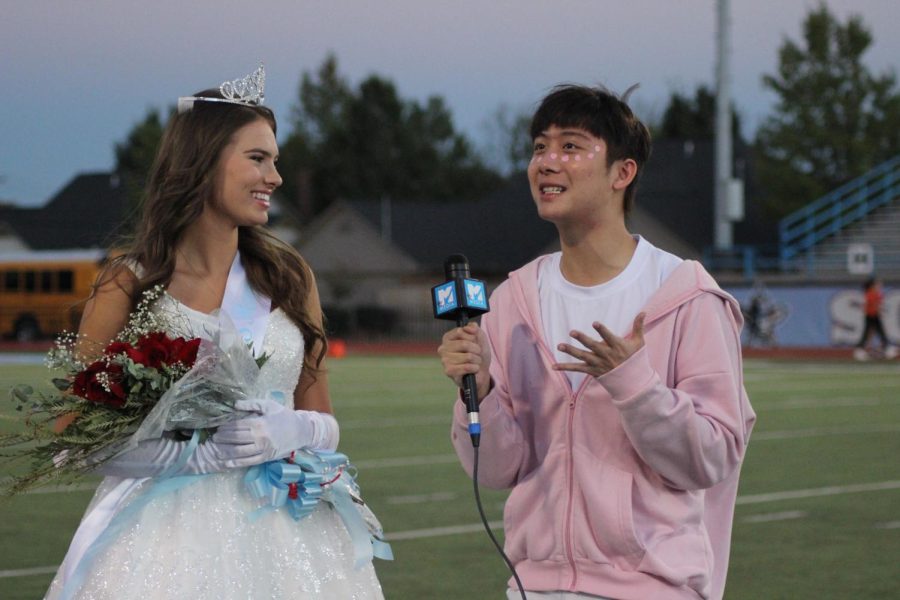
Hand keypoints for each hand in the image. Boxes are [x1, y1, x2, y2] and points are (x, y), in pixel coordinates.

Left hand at [211, 399, 337, 464]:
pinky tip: (227, 463)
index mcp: (260, 423)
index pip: (238, 426)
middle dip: (223, 438)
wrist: (301, 431)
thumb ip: (251, 404)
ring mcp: (263, 449)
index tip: (218, 427)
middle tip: (214, 438)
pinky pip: (248, 462)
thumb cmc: (284, 416)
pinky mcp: (266, 458)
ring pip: (240, 452)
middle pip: (236, 439)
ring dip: (226, 451)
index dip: (226, 427)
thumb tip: (234, 404)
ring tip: (217, 450)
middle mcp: (260, 437)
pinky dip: (236, 463)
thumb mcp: (269, 406)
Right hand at [438, 322, 491, 400]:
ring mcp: (444, 360)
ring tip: (475, 362)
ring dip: (477, 360)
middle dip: (477, 350)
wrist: (481, 371)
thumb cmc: (478, 354)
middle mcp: (443, 348)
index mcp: (448, 338)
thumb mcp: (480, 338)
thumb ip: (475, 328)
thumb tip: (470, 327)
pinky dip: (474, 368)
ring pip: (468, 356)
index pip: (460, 331)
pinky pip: (467, 367)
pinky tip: (473, 369)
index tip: (475, 342)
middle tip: (478, 354)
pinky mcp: (449, 371)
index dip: (473, 337)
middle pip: (464, 344)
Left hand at [554, 313, 645, 376]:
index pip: (609, 337)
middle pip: (593, 346)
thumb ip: (638, 326)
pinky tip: (554, 366)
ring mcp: (598, 363)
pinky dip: (565, 368)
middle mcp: (606, 355)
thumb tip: (643, 312)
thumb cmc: (635, 359)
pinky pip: (577, 369)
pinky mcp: (592, 371)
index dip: (602, 330)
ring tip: (559, 346)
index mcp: (617, 346)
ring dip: (571, 351)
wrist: (632, 382)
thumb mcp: (639, 342)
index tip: (595, 323)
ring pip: (583, 357)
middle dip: (583, 339)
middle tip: (572, 332)